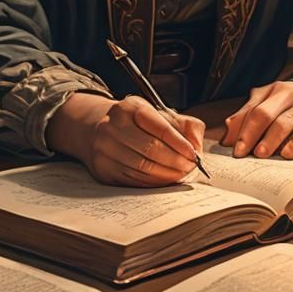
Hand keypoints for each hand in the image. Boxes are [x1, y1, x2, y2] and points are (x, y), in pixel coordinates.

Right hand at [47, 92, 204, 187]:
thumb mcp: (156, 113)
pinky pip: (134, 181)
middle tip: (190, 167)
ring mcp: (104, 149)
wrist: (95, 130)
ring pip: (143, 168)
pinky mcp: (102, 170)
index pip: (159, 127)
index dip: (180, 143)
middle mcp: (112, 127)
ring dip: (167, 175)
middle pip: (151, 150)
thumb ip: (184, 124)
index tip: (194, 153)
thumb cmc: (134, 123)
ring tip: (181, 174)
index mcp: (129, 108)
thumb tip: (197, 144)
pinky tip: (164, 180)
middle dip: (176, 161)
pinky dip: (153, 183)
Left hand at [220, 75, 292, 159]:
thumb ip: (247, 114)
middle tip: (255, 155)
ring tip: (278, 157)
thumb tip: (227, 136)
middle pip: (279, 121)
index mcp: (280, 90)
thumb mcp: (269, 100)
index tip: (237, 151)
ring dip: (288, 146)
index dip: (246, 132)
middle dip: (266, 140)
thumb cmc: (292, 103)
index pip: (259, 111)